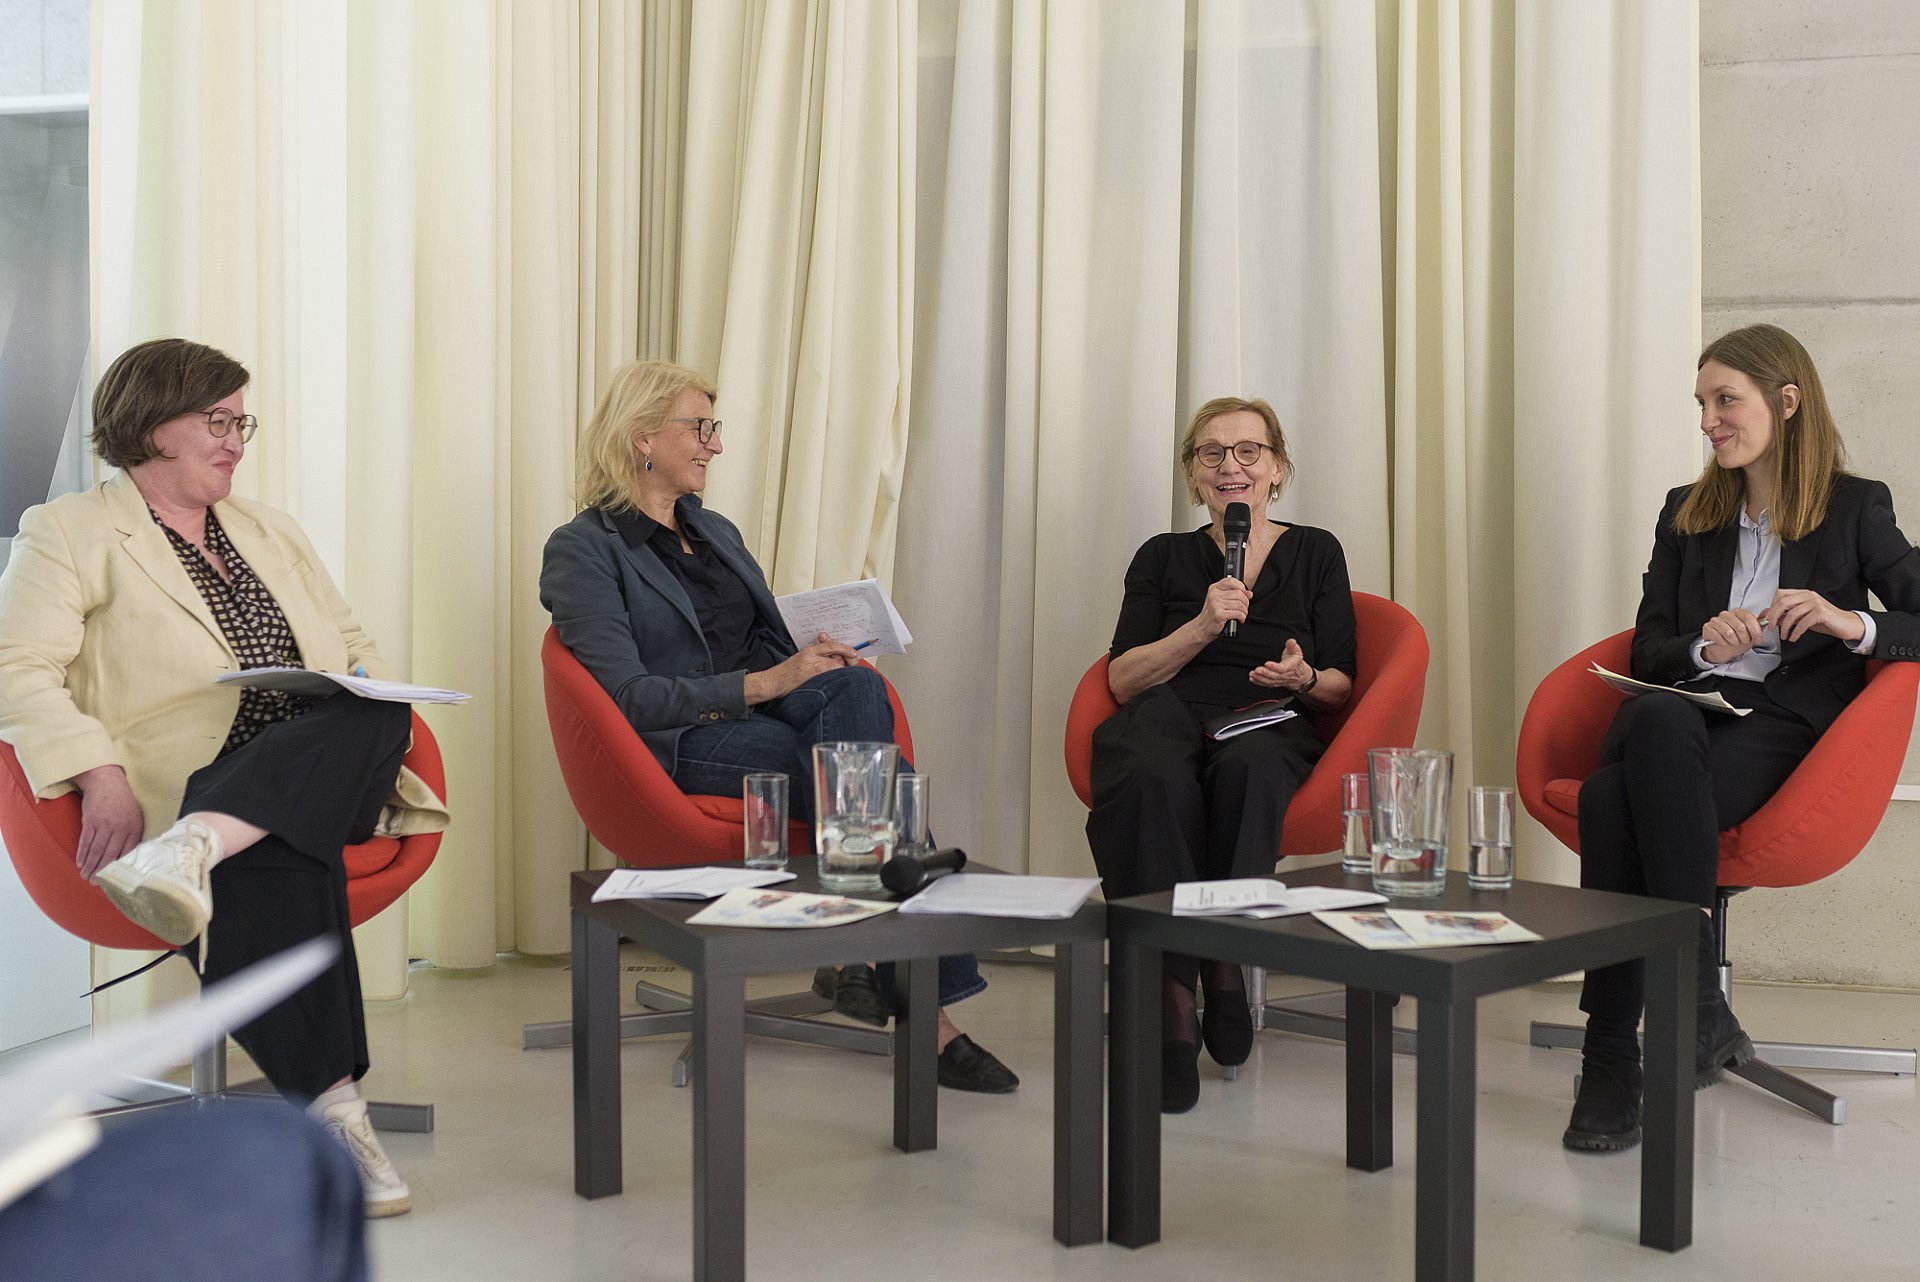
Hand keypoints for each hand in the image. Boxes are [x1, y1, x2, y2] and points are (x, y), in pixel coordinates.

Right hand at [72, 764, 144, 878]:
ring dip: (90, 866)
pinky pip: (86, 842)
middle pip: (110, 855)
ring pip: (96, 851)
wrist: (106, 780)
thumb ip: (132, 834)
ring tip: (86, 877)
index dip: (120, 868)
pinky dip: (82, 854)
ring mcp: (104, 824)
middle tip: (96, 884)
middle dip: (102, 872)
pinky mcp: (90, 821)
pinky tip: (80, 863)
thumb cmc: (122, 801)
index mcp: (135, 827)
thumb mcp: (135, 816)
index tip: (115, 880)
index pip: (128, 853)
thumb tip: (129, 856)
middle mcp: (120, 827)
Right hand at [755, 633, 857, 700]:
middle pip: (836, 655)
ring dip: (842, 669)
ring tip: (843, 675)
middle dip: (846, 660)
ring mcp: (810, 666)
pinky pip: (829, 675)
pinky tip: (837, 680)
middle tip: (850, 664)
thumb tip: (830, 653)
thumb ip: (814, 655)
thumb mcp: (800, 660)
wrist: (771, 682)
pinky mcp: (810, 676)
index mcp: (808, 650)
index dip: (845, 649)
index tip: (852, 652)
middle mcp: (810, 655)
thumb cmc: (785, 674)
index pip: (831, 645)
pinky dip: (836, 677)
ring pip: (836, 665)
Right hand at [1195, 577, 1250, 636]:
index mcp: (1214, 588)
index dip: (1242, 587)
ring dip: (1244, 611)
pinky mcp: (1219, 614)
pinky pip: (1238, 613)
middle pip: (1239, 594)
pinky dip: (1242, 617)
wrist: (1202, 628)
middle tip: (1243, 609)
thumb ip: (1235, 595)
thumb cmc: (1213, 615)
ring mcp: (1215, 604)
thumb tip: (1249, 593)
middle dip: (1246, 602)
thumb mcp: (1221, 601)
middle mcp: (1214, 595)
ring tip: (1241, 615)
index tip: (1245, 595)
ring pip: (1240, 604)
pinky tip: (1239, 619)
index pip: (1232, 581)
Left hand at [1250, 638, 1313, 691]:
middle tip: (1257, 670)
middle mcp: (1285, 675)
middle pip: (1274, 676)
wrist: (1300, 675)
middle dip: (1265, 673)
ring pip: (1269, 681)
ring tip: (1252, 674)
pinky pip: (1267, 684)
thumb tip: (1291, 641)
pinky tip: (1252, 679)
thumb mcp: (1296, 652)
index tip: (1266, 663)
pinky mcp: (1275, 683)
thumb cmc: (1295, 661)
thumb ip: (1292, 646)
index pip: (1282, 668)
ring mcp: (1279, 680)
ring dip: (1260, 678)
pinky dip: (1259, 682)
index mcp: (1290, 667)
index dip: (1275, 667)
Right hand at [1698, 608, 1767, 665]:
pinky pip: (1718, 637)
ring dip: (1734, 642)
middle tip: (1744, 641)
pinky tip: (1725, 643)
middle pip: (1740, 626)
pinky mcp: (1707, 628)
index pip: (1748, 617)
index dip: (1755, 630)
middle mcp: (1726, 614)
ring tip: (1735, 643)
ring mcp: (1715, 620)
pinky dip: (1724, 643)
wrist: (1724, 650)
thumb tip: (1767, 612)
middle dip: (1745, 638)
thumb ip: (1759, 623)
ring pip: (1729, 632)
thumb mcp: (1751, 633)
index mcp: (1737, 612)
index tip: (1758, 638)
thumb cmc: (1737, 640)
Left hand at [1767, 588, 1863, 643]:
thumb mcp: (1802, 618)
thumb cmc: (1825, 621)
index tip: (1768, 618)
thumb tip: (1771, 618)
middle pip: (1783, 602)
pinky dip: (1796, 632)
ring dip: (1785, 627)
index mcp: (1803, 594)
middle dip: (1773, 616)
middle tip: (1771, 627)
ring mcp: (1816, 603)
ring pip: (1792, 613)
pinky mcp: (1822, 612)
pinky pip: (1803, 622)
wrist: (1846, 625)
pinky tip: (1794, 637)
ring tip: (1785, 636)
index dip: (1772, 606)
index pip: (1781, 594)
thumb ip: (1788, 616)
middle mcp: (1809, 596)